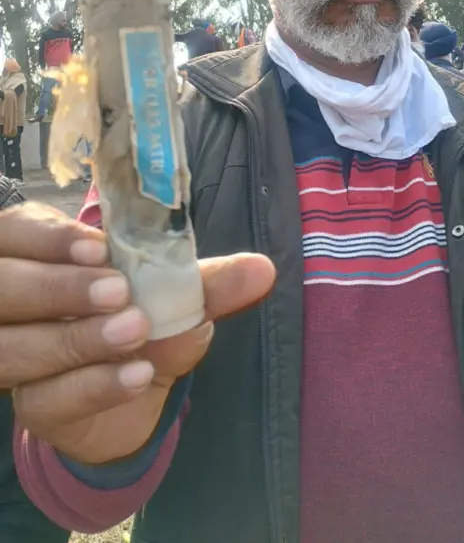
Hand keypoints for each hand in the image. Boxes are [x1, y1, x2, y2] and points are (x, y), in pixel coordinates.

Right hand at [0, 203, 274, 464]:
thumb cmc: (144, 316)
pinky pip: (49, 398)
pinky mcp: (35, 406)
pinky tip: (138, 375)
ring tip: (135, 330)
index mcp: (38, 251)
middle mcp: (14, 301)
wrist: (137, 388)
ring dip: (78, 339)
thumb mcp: (176, 295)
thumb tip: (262, 269)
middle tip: (118, 291)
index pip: (16, 232)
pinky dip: (96, 384)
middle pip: (3, 289)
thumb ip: (207, 282)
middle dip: (59, 287)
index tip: (98, 247)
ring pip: (16, 348)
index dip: (48, 238)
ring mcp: (17, 354)